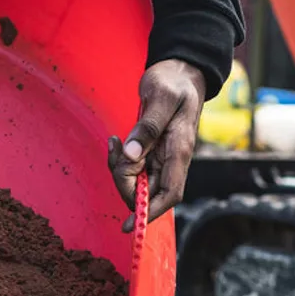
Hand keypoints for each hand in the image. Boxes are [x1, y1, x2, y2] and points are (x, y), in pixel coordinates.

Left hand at [107, 59, 205, 232]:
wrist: (179, 71)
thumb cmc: (173, 81)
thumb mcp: (161, 97)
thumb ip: (147, 127)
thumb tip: (132, 155)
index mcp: (180, 150)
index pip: (169, 193)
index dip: (151, 212)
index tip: (131, 224)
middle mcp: (171, 160)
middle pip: (146, 192)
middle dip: (124, 181)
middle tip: (116, 150)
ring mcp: (161, 158)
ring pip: (135, 182)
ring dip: (119, 169)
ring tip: (114, 142)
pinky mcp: (151, 152)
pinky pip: (131, 168)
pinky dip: (119, 160)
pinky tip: (114, 142)